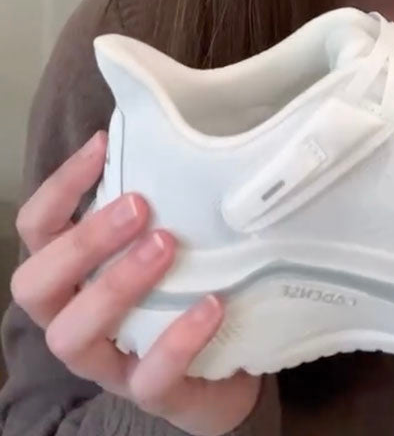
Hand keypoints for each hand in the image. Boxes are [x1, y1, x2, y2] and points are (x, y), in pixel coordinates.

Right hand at [11, 131, 262, 435]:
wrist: (230, 368)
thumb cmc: (185, 289)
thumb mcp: (165, 241)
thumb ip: (159, 200)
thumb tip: (169, 126)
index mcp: (74, 276)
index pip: (38, 229)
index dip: (60, 187)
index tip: (103, 143)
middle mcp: (76, 318)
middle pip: (37, 285)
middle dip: (82, 241)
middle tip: (138, 205)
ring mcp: (108, 362)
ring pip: (73, 336)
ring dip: (116, 285)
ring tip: (167, 244)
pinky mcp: (153, 394)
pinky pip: (151, 377)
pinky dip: (178, 339)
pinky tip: (210, 304)